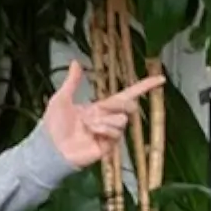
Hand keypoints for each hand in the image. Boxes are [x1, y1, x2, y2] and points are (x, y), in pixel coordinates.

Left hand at [43, 60, 163, 167]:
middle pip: (128, 105)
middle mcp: (108, 119)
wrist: (49, 148)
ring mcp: (109, 133)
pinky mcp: (109, 146)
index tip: (160, 78)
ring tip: (87, 126)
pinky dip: (102, 130)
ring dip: (103, 120)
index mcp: (100, 108)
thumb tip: (75, 62)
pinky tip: (90, 133)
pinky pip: (116, 132)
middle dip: (117, 104)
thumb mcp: (61, 99)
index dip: (144, 87)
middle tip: (99, 109)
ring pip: (122, 120)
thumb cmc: (53, 126)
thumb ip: (72, 82)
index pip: (127, 95)